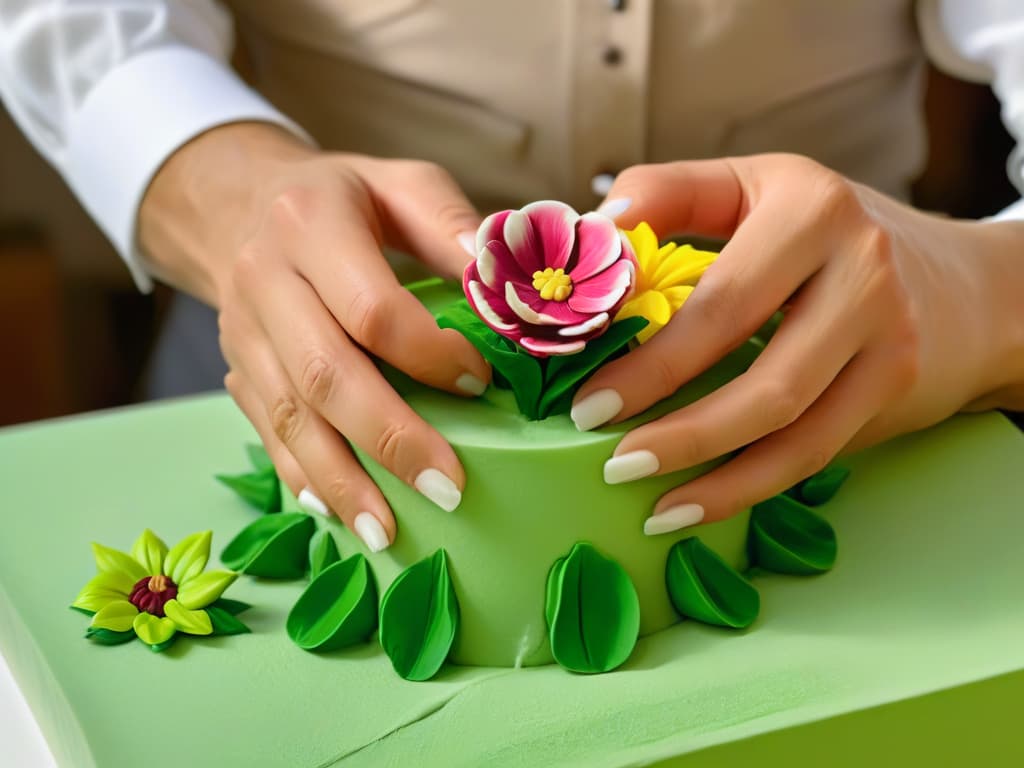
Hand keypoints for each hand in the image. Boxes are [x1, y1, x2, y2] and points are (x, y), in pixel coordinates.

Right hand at [140, 123, 490, 550]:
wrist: (240, 202)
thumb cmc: (345, 197)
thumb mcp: (402, 184)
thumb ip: (454, 226)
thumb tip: (510, 285)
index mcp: (312, 223)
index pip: (370, 307)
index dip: (427, 353)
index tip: (480, 381)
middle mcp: (265, 280)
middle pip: (324, 374)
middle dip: (389, 439)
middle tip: (450, 488)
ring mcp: (242, 331)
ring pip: (288, 416)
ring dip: (341, 479)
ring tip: (388, 535)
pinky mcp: (237, 368)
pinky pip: (265, 432)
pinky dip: (303, 475)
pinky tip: (339, 512)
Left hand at [572, 154, 1023, 533]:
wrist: (961, 280)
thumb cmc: (826, 232)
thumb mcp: (754, 187)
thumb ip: (672, 195)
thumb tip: (591, 231)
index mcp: (810, 209)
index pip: (720, 302)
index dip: (652, 360)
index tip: (587, 401)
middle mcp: (862, 271)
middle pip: (763, 376)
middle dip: (679, 429)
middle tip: (610, 458)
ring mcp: (890, 338)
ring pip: (793, 427)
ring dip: (713, 474)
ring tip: (649, 502)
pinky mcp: (898, 388)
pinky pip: (816, 452)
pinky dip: (751, 486)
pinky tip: (696, 503)